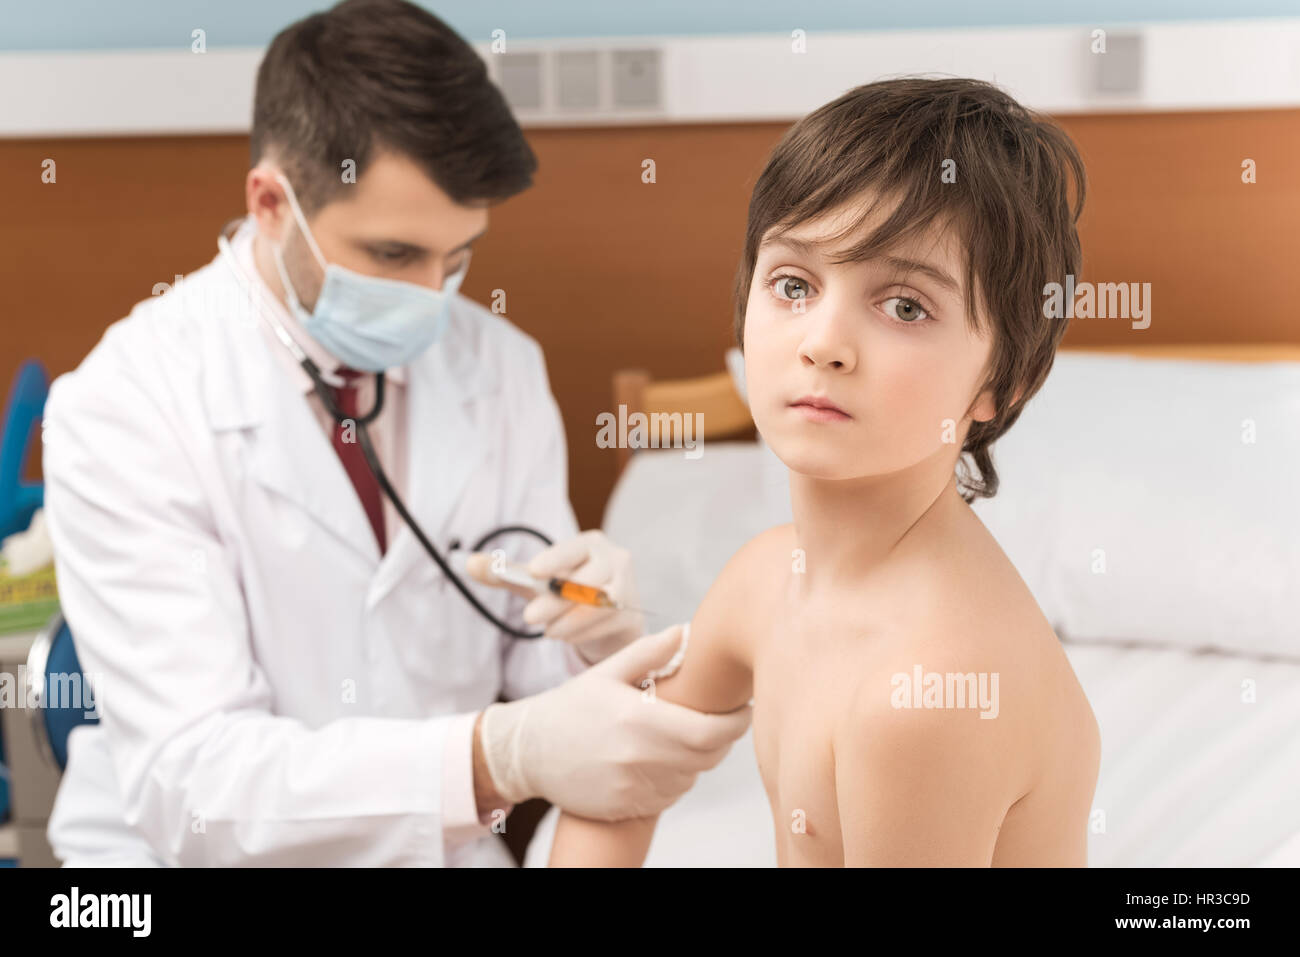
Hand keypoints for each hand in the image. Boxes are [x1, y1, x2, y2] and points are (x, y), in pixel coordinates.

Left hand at [466, 529, 643, 663]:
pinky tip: (564, 634)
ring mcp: (627, 587)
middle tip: (529, 617)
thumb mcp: (536, 582)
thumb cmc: (567, 594)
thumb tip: (467, 563)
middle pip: (587, 579)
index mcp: (591, 543)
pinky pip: (603, 624)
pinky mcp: (631, 614)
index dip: (555, 559)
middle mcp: (615, 560)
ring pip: (596, 605)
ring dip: (566, 621)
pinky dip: (579, 633)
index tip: (535, 570)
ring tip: (548, 630)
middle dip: (556, 600)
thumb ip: (505, 574)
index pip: (573, 548)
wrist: (607, 621)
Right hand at [478, 624, 752, 820]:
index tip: (745, 708)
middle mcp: (638, 758)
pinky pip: (669, 796)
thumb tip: (685, 630)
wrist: (527, 752)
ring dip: (699, 759)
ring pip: (691, 778)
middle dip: (724, 738)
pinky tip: (662, 759)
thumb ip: (648, 652)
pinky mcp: (625, 807)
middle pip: (708, 757)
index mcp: (638, 719)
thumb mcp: (605, 672)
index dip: (736, 722)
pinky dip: (676, 778)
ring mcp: (632, 787)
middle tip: (723, 720)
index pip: (710, 731)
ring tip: (686, 737)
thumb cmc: (569, 707)